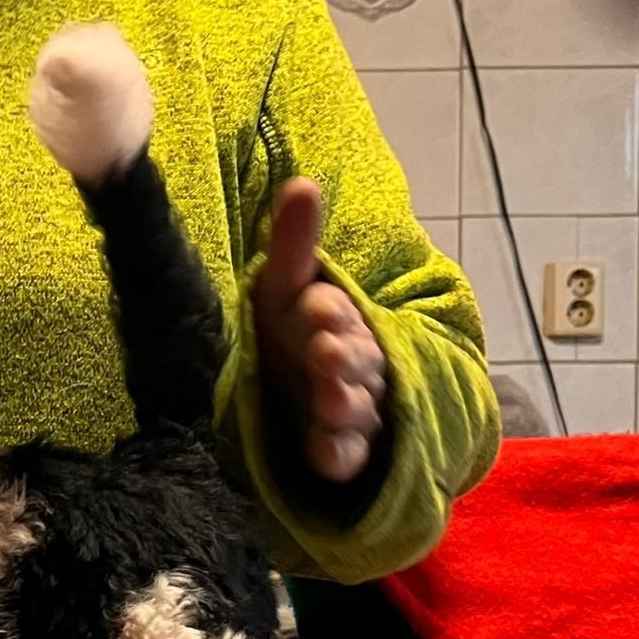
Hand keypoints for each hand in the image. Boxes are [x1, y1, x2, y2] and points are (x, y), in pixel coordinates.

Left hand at [253, 178, 385, 483]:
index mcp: (335, 320)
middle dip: (341, 354)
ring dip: (342, 401)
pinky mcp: (343, 450)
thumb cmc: (291, 334)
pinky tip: (323, 455)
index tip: (315, 306)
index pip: (334, 312)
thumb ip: (293, 244)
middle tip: (324, 349)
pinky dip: (336, 455)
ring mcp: (350, 408)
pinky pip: (346, 455)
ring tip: (328, 399)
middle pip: (353, 357)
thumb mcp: (285, 289)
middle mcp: (350, 363)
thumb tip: (302, 183)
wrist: (302, 395)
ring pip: (353, 404)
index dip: (327, 311)